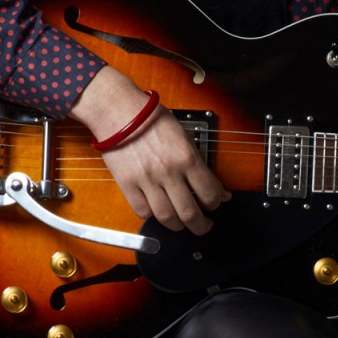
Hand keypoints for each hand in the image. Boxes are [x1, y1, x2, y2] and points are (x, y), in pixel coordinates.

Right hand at [72, 67, 229, 233]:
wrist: (120, 111)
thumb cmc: (152, 120)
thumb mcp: (184, 136)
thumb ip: (200, 164)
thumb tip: (217, 188)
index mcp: (186, 157)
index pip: (209, 193)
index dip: (216, 204)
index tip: (215, 204)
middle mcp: (168, 171)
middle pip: (190, 213)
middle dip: (201, 225)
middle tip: (204, 225)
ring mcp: (147, 180)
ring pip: (167, 217)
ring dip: (178, 226)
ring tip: (182, 223)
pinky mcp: (128, 184)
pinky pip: (143, 211)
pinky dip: (153, 216)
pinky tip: (158, 211)